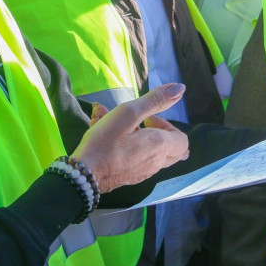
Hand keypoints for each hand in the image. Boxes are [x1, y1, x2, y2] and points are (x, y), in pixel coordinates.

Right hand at [73, 84, 189, 191]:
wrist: (83, 177)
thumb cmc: (106, 142)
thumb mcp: (129, 113)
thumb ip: (155, 101)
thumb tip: (180, 88)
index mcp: (160, 146)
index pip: (182, 139)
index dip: (168, 125)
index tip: (148, 119)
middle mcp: (155, 162)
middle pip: (170, 149)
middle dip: (156, 132)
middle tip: (139, 123)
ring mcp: (142, 172)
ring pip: (148, 152)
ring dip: (135, 135)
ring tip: (110, 121)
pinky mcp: (129, 177)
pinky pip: (134, 158)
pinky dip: (125, 146)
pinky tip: (100, 132)